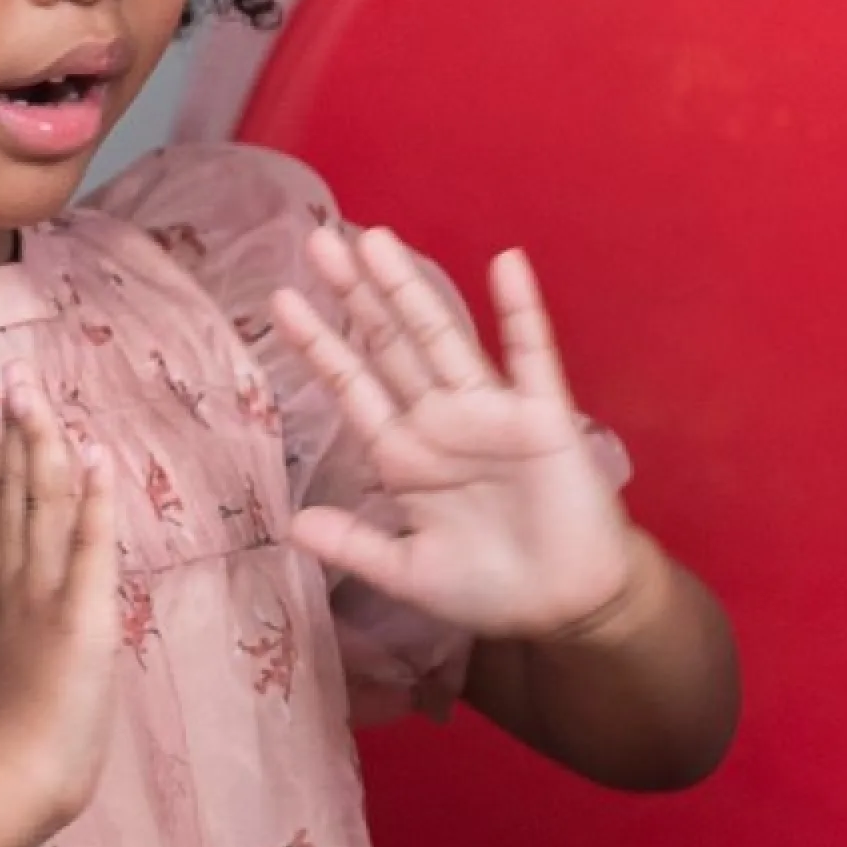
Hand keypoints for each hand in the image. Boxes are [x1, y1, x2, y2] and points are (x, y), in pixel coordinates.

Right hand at [0, 377, 124, 836]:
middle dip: (15, 434)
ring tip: (39, 395)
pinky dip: (95, 499)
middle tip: (14, 379)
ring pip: (41, 506)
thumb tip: (4, 632)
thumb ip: (1, 645)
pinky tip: (95, 454)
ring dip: (44, 446)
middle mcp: (10, 589)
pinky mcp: (79, 618)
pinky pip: (90, 548)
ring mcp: (41, 599)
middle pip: (11, 497)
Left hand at [270, 226, 634, 642]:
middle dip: (355, 296)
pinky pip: (530, 354)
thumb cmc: (491, 586)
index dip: (318, 345)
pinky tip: (507, 264)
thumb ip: (354, 544)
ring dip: (411, 290)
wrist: (568, 606)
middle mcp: (440, 421)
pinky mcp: (543, 415)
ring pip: (442, 338)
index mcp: (403, 455)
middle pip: (388, 346)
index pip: (352, 387)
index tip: (279, 300)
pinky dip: (519, 309)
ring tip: (377, 240)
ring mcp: (490, 413)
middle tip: (319, 240)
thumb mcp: (408, 573)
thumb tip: (292, 523)